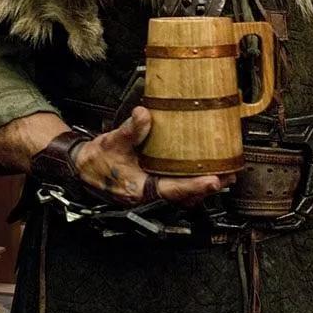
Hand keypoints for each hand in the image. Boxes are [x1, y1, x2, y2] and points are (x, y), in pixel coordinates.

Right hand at [74, 106, 234, 206]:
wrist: (83, 167)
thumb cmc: (96, 161)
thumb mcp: (112, 142)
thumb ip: (130, 130)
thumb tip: (144, 115)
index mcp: (139, 189)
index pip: (172, 190)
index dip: (194, 186)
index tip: (213, 180)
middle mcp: (147, 195)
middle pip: (184, 196)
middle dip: (207, 188)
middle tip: (229, 175)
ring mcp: (151, 192)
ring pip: (182, 195)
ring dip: (202, 187)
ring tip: (224, 175)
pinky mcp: (152, 187)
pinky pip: (177, 188)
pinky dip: (192, 182)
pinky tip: (203, 173)